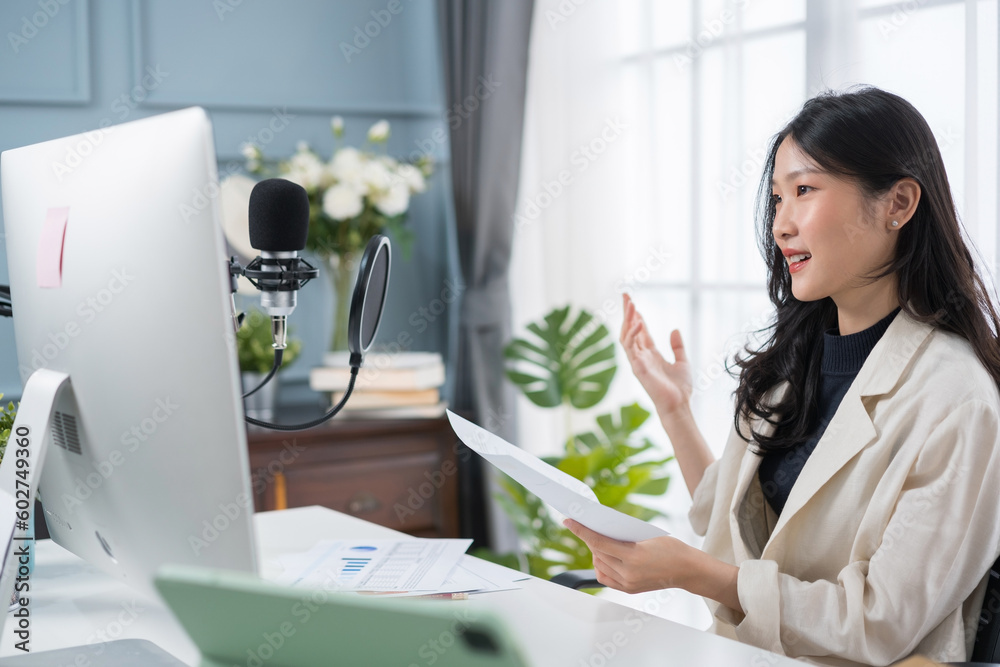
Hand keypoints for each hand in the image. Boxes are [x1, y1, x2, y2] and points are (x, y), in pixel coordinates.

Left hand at [563, 518, 693, 593]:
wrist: (687, 569)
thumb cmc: (671, 548)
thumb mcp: (645, 536)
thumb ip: (622, 536)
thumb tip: (601, 530)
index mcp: (633, 556)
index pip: (598, 541)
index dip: (581, 530)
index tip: (568, 521)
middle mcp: (628, 573)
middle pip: (597, 553)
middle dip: (589, 538)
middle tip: (585, 526)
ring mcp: (628, 583)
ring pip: (599, 565)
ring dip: (595, 552)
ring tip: (598, 541)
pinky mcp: (629, 589)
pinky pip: (605, 577)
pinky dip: (601, 566)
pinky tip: (604, 557)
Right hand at [620, 293, 691, 416]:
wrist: (679, 405)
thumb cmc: (680, 388)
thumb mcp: (683, 361)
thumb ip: (677, 346)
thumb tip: (674, 330)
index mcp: (650, 354)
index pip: (640, 330)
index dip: (636, 315)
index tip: (632, 301)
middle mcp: (641, 356)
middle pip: (630, 329)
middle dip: (627, 312)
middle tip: (626, 295)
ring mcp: (637, 361)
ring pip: (626, 335)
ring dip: (627, 319)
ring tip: (631, 304)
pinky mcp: (637, 367)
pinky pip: (630, 347)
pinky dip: (633, 333)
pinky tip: (639, 321)